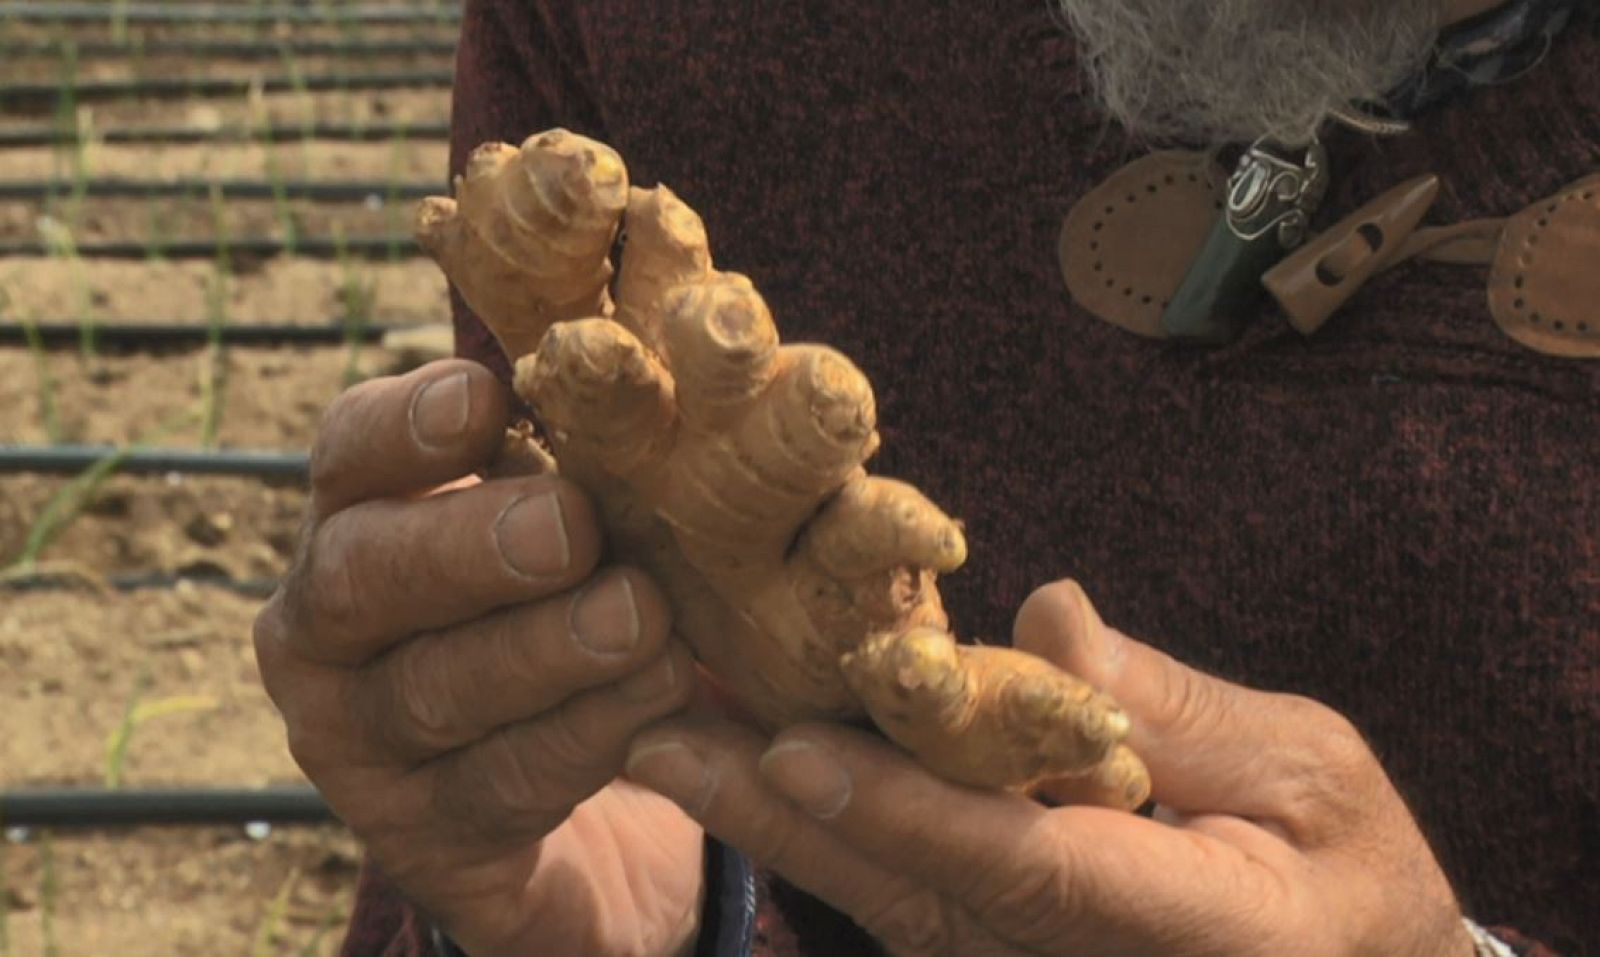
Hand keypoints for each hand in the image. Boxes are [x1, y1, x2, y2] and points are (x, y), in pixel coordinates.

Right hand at [253, 360, 704, 956]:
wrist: (574, 786)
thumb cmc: (571, 606)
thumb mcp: (570, 526)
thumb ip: (575, 467)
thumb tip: (638, 390)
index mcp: (356, 519)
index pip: (352, 453)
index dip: (408, 426)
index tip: (485, 396)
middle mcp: (327, 625)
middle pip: (363, 575)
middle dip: (468, 548)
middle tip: (568, 525)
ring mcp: (357, 740)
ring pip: (431, 691)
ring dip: (543, 651)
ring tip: (640, 616)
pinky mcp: (419, 835)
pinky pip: (497, 787)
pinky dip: (583, 738)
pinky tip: (655, 696)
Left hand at [624, 580, 1475, 956]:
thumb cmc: (1347, 873)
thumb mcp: (1312, 773)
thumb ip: (1180, 709)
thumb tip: (1048, 619)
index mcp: (1178, 927)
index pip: (1021, 867)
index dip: (903, 810)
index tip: (793, 748)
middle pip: (906, 889)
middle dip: (775, 813)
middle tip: (655, 735)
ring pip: (877, 897)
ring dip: (763, 821)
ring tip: (658, 737)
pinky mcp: (996, 948)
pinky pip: (894, 895)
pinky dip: (813, 829)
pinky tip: (734, 763)